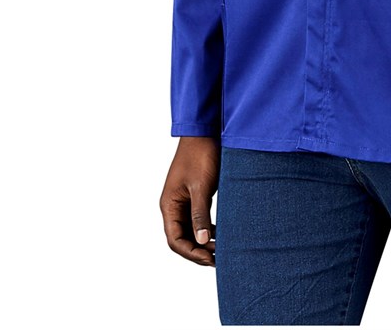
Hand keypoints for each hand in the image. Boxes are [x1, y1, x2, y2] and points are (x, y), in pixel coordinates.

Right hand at [160, 136, 220, 265]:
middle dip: (198, 251)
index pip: (175, 239)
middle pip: (182, 238)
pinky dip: (208, 229)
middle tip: (219, 259)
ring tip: (222, 250)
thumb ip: (200, 213)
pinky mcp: (195, 195)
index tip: (210, 258)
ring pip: (191, 230)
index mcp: (169, 205)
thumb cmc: (200, 155)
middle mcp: (173, 206)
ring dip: (203, 242)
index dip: (191, 253)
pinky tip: (221, 233)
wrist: (205, 131)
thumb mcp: (201, 186)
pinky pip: (198, 219)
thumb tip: (202, 241)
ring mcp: (184, 201)